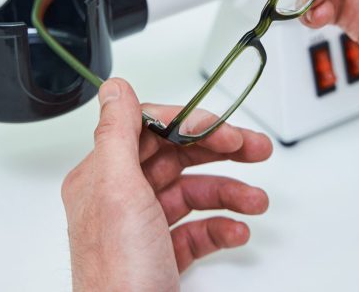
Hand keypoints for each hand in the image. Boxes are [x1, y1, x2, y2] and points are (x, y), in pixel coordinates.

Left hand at [62, 78, 271, 291]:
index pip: (148, 129)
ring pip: (190, 192)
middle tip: (254, 148)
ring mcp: (141, 228)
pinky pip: (195, 229)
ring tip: (256, 200)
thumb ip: (117, 133)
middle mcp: (119, 199)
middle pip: (174, 157)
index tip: (221, 127)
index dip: (188, 123)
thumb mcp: (119, 193)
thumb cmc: (121, 279)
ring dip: (227, 191)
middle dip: (218, 151)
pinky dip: (218, 227)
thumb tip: (115, 86)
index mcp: (102, 178)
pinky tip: (236, 231)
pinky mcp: (160, 257)